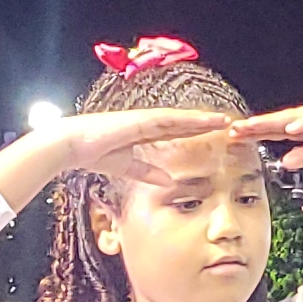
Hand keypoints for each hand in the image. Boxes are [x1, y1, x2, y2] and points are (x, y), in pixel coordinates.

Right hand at [56, 107, 242, 186]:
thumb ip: (147, 173)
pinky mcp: (142, 120)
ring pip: (181, 119)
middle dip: (204, 124)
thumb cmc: (94, 153)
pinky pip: (171, 119)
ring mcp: (146, 119)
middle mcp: (148, 123)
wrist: (75, 145)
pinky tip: (204, 120)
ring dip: (203, 119)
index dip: (194, 132)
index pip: (176, 132)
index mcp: (144, 133)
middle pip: (183, 123)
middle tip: (227, 124)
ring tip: (223, 121)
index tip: (212, 134)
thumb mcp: (127, 167)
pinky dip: (189, 119)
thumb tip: (168, 182)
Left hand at [227, 102, 302, 170]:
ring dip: (273, 121)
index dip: (254, 135)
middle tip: (233, 130)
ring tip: (254, 126)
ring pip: (293, 117)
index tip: (233, 138)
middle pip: (277, 122)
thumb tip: (284, 162)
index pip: (274, 132)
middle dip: (255, 126)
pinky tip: (291, 127)